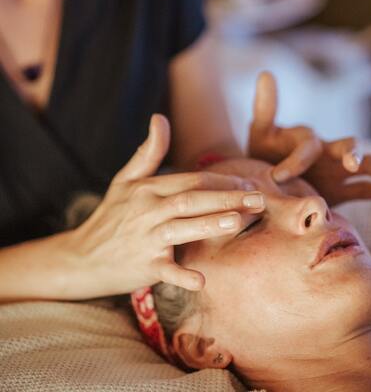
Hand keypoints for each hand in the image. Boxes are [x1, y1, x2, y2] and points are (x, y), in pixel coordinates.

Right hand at [66, 115, 263, 297]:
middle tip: (259, 199)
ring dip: (209, 224)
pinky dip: (181, 276)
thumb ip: (148, 151)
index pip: (191, 179)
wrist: (83, 257)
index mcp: (147, 189)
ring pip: (181, 228)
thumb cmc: (111, 216)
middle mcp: (147, 211)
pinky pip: (164, 271)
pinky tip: (201, 281)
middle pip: (191, 199)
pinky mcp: (143, 266)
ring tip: (238, 221)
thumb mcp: (125, 180)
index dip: (222, 180)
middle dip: (226, 198)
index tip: (249, 182)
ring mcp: (145, 239)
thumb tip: (160, 117)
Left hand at [247, 72, 370, 205]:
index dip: (295, 161)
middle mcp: (328, 152)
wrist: (268, 180)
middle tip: (351, 162)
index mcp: (308, 140)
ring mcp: (336, 172)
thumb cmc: (264, 155)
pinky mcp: (340, 192)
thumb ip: (266, 107)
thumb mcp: (261, 133)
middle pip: (348, 146)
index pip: (308, 147)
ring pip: (363, 166)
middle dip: (352, 153)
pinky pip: (365, 190)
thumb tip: (266, 72)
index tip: (277, 176)